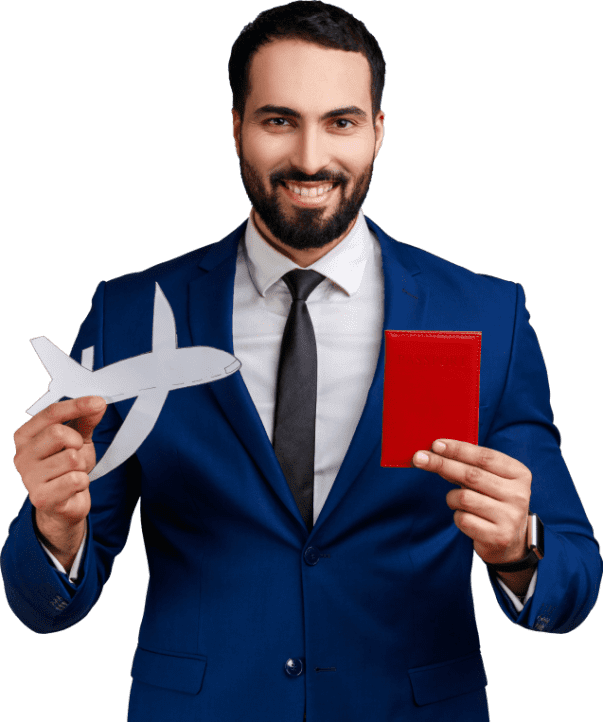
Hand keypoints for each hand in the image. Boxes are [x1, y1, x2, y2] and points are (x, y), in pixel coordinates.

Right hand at [13, 396, 106, 558]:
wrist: (64, 504)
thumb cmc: (66, 469)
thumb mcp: (78, 440)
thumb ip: (85, 421)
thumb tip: (98, 404)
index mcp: (26, 436)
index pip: (51, 413)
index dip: (77, 406)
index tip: (99, 402)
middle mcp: (22, 455)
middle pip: (58, 433)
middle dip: (77, 442)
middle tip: (76, 453)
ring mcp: (29, 478)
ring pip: (71, 458)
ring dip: (81, 466)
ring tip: (73, 473)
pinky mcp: (42, 498)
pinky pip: (75, 479)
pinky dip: (82, 482)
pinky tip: (73, 487)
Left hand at [413, 439, 531, 565]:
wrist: (511, 541)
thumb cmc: (493, 501)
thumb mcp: (489, 480)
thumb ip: (469, 466)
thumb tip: (436, 452)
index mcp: (519, 474)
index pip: (485, 457)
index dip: (458, 449)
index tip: (435, 444)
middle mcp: (519, 495)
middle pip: (472, 475)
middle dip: (442, 464)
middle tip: (419, 458)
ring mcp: (511, 517)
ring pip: (464, 498)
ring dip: (451, 497)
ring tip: (456, 501)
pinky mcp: (499, 536)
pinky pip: (463, 519)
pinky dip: (457, 516)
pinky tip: (465, 517)